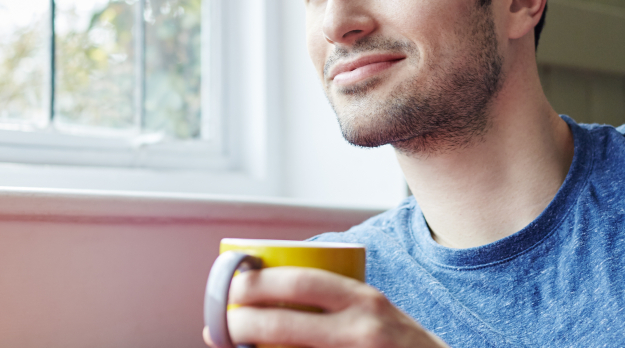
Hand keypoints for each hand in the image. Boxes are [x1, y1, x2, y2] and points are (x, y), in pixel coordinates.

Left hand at [202, 266, 448, 347]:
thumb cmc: (401, 347)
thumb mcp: (374, 314)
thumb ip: (336, 304)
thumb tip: (266, 303)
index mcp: (365, 299)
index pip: (302, 282)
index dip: (258, 282)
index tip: (233, 284)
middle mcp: (363, 329)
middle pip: (286, 322)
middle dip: (243, 323)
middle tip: (223, 326)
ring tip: (237, 347)